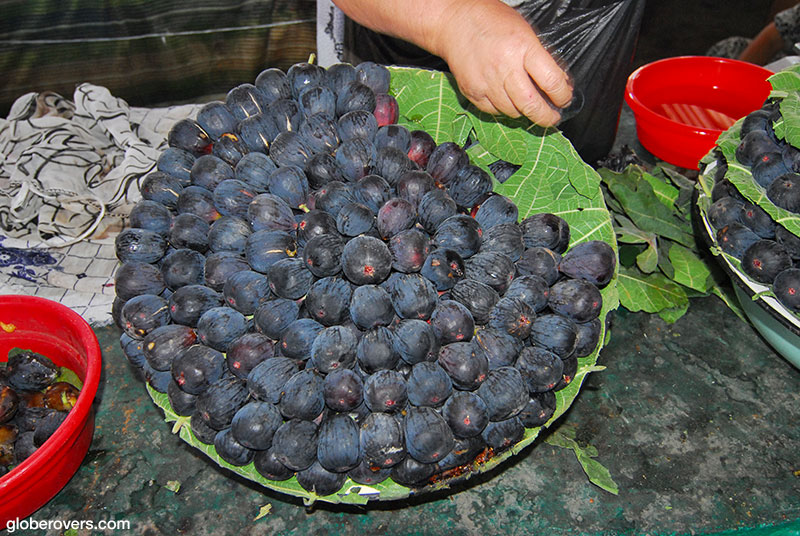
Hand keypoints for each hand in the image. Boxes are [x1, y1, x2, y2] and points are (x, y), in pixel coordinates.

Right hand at [432, 1, 572, 125]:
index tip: (564, 98)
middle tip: (552, 117)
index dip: (562, 95)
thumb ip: (540, 56)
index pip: (551, 81)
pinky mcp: (473, 92)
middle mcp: (504, 67)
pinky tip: (508, 100)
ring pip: (513, 112)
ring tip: (529, 105)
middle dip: (546, 116)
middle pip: (531, 104)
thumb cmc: (491, 21)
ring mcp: (487, 82)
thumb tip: (557, 81)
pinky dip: (504, 109)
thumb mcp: (525, 31)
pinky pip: (494, 111)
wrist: (455, 22)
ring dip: (525, 112)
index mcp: (522, 47)